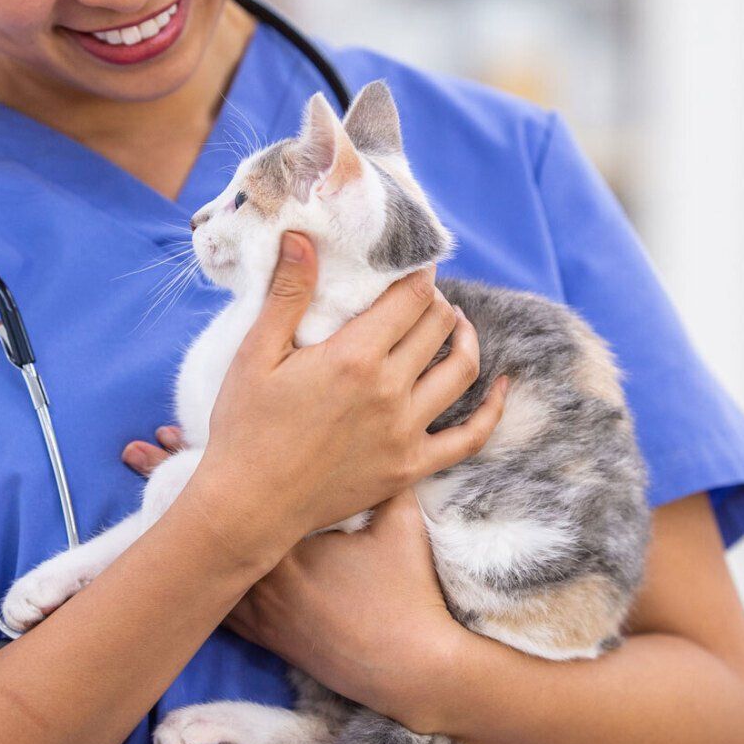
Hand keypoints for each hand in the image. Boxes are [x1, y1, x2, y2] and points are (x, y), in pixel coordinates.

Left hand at [125, 439, 464, 722]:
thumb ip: (384, 475)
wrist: (407, 666)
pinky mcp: (265, 637)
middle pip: (203, 527)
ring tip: (142, 507)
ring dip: (174, 539)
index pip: (232, 492)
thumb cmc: (407, 592)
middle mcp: (264, 576)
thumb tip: (381, 429)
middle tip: (135, 455)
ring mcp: (260, 612)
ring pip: (201, 570)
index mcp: (292, 540)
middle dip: (168, 489)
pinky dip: (193, 587)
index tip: (165, 440)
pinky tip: (171, 567)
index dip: (194, 464)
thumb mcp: (399, 522)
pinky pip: (216, 609)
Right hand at [184, 232, 508, 566]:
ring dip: (465, 338)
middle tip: (423, 296)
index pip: (410, 298)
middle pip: (437, 326)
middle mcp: (389, 391)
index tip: (414, 264)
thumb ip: (286, 293)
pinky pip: (470, 437)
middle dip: (435, 302)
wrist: (249, 507)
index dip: (418, 274)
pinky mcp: (410, 467)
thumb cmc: (243, 428)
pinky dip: (492, 409)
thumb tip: (301, 236)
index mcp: (354, 357)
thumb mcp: (254, 354)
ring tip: (455, 324)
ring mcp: (405, 432)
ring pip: (460, 370)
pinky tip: (499, 387)